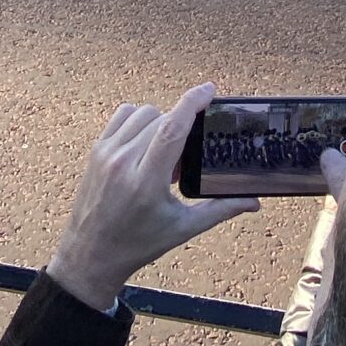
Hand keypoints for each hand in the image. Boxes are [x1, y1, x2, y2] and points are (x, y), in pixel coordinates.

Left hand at [44, 85, 257, 311]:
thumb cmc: (137, 244)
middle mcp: (123, 162)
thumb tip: (255, 202)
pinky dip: (139, 121)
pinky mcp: (96, 150)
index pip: (172, 129)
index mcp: (147, 182)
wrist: (90, 255)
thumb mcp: (182, 229)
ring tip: (162, 157)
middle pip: (162, 120)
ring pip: (143, 113)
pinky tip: (144, 145)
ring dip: (160, 124)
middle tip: (181, 164)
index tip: (209, 90)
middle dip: (181, 130)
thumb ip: (220, 210)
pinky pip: (123, 115)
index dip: (192, 103)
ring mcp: (106, 153)